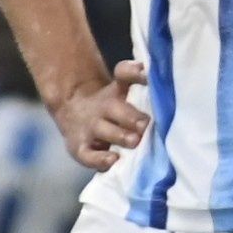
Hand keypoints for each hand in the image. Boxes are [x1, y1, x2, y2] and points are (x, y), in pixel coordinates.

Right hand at [49, 57, 151, 171]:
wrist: (76, 115)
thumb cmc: (113, 107)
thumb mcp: (125, 92)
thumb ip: (142, 86)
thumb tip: (157, 79)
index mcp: (116, 91)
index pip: (123, 74)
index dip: (134, 72)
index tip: (146, 74)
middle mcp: (102, 107)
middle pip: (114, 107)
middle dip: (131, 116)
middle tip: (145, 123)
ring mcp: (90, 127)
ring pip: (103, 131)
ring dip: (119, 136)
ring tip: (134, 141)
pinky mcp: (80, 148)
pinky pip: (87, 155)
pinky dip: (99, 159)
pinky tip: (113, 160)